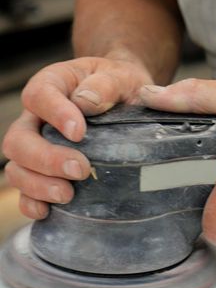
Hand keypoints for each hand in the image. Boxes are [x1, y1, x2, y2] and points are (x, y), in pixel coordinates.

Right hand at [2, 57, 152, 218]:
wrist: (126, 97)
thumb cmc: (120, 84)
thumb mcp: (120, 76)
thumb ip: (105, 84)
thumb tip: (87, 102)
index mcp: (52, 86)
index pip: (38, 96)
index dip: (54, 114)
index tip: (79, 132)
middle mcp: (36, 117)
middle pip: (19, 140)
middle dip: (46, 159)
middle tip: (80, 169)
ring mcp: (37, 145)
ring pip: (17, 167)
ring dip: (38, 184)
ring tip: (68, 194)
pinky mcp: (45, 170)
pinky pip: (26, 190)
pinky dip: (32, 202)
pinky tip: (47, 211)